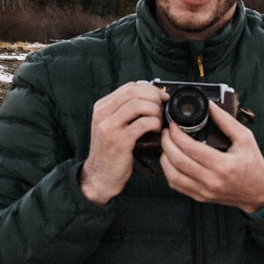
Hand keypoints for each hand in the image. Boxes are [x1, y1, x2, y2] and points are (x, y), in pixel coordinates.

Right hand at [79, 82, 167, 204]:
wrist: (99, 176)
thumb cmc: (110, 152)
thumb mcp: (111, 126)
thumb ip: (125, 112)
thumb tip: (150, 98)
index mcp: (102, 107)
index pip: (129, 87)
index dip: (149, 89)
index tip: (161, 97)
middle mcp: (103, 114)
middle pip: (135, 93)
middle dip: (154, 97)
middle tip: (163, 107)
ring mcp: (110, 127)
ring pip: (139, 105)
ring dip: (155, 110)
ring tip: (159, 121)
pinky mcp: (120, 141)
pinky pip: (144, 123)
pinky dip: (155, 124)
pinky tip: (156, 130)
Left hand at [159, 102, 263, 213]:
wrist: (259, 193)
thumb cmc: (253, 165)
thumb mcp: (245, 138)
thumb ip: (226, 121)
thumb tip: (209, 106)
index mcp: (223, 165)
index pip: (191, 148)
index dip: (177, 135)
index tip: (174, 125)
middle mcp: (211, 180)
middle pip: (177, 161)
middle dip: (167, 143)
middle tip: (167, 132)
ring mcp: (204, 191)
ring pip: (172, 175)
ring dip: (165, 158)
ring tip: (167, 145)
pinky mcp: (200, 197)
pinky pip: (176, 185)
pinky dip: (169, 171)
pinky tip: (172, 160)